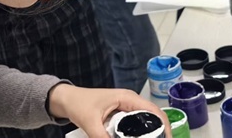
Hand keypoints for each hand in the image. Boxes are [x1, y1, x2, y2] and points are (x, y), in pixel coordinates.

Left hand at [48, 85, 171, 137]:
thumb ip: (102, 137)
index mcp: (127, 97)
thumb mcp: (90, 123)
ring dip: (150, 133)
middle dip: (159, 132)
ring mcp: (126, 107)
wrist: (67, 100)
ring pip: (145, 122)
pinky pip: (135, 125)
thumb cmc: (78, 103)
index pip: (153, 111)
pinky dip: (139, 134)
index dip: (164, 126)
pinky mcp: (121, 115)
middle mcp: (130, 101)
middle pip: (153, 117)